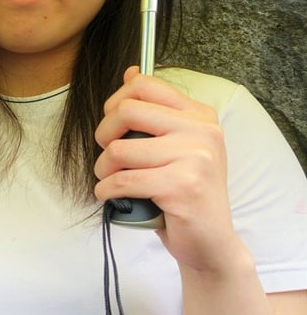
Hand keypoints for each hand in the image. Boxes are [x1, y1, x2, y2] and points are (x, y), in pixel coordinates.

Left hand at [93, 67, 241, 273]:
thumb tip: (130, 71)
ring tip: (112, 181)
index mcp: (200, 116)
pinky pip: (122, 180)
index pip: (144, 84)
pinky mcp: (182, 187)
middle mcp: (202, 131)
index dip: (115, 102)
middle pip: (126, 111)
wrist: (210, 243)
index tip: (114, 126)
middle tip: (109, 156)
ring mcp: (195, 159)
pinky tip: (112, 197)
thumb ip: (155, 111)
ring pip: (118, 150)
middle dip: (103, 135)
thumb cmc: (184, 193)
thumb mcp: (175, 146)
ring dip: (103, 170)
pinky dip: (106, 191)